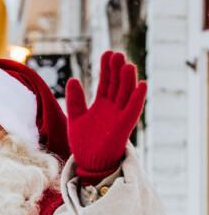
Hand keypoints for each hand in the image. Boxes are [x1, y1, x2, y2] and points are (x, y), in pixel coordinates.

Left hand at [65, 51, 145, 181]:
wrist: (88, 161)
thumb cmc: (82, 141)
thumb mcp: (75, 117)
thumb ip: (75, 99)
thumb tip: (73, 79)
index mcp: (101, 104)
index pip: (105, 82)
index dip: (106, 68)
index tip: (107, 53)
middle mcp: (113, 108)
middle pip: (116, 84)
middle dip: (116, 70)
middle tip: (116, 53)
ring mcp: (120, 115)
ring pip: (126, 94)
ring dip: (127, 80)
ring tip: (127, 64)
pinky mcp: (125, 125)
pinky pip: (134, 109)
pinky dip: (138, 98)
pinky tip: (141, 84)